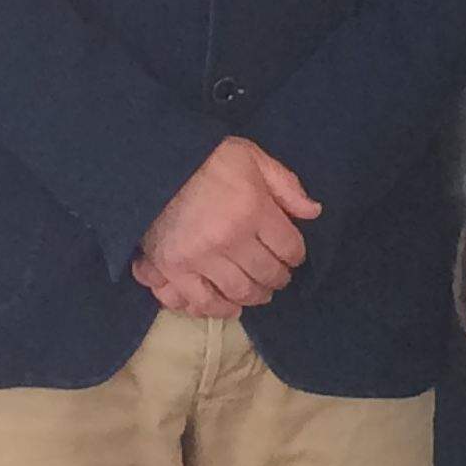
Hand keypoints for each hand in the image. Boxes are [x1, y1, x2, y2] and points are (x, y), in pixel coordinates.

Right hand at [132, 137, 320, 316]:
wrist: (151, 163)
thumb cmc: (205, 158)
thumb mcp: (251, 157)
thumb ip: (285, 184)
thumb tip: (314, 212)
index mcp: (252, 209)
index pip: (289, 248)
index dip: (296, 255)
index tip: (292, 255)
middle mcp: (229, 239)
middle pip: (267, 274)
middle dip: (278, 277)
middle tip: (277, 276)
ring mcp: (199, 258)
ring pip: (239, 292)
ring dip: (255, 297)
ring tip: (258, 292)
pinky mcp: (173, 269)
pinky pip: (201, 301)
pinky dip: (218, 308)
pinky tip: (229, 306)